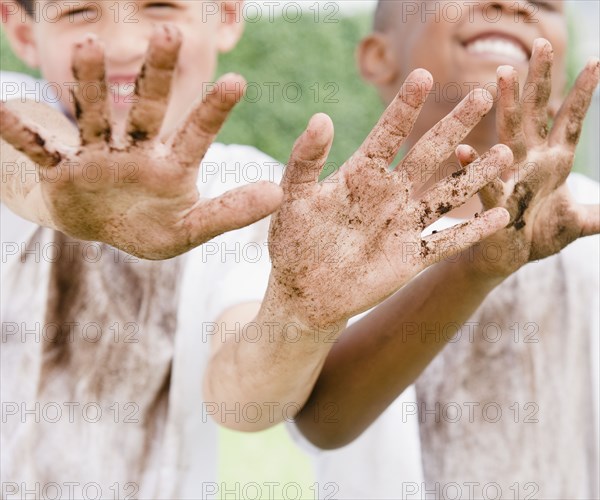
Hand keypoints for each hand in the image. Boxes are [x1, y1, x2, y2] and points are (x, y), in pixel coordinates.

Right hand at [0, 25, 281, 259]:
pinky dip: (19, 134)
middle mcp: (135, 151)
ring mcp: (96, 157)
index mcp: (170, 165)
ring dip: (88, 86)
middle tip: (169, 36)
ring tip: (86, 50)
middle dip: (156, 74)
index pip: (196, 133)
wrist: (104, 231)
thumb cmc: (152, 228)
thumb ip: (230, 213)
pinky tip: (0, 110)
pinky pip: (38, 150)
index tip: (239, 80)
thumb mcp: (192, 228)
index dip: (214, 110)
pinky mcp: (61, 171)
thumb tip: (279, 195)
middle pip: (147, 108)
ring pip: (93, 116)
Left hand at [265, 69, 511, 329]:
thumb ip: (305, 161)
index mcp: (360, 175)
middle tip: (483, 94)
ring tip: (505, 153)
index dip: (404, 106)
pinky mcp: (412, 257)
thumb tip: (321, 117)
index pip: (387, 134)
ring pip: (446, 194)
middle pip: (428, 154)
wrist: (304, 293)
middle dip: (454, 125)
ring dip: (474, 175)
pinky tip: (501, 214)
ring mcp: (403, 225)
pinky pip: (447, 242)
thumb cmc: (293, 243)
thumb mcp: (294, 199)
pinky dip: (473, 230)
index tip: (424, 75)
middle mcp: (388, 194)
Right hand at [461, 39, 599, 277]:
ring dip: (506, 106)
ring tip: (505, 75)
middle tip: (542, 44)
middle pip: (536, 114)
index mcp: (552, 163)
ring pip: (508, 136)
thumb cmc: (536, 237)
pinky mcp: (495, 203)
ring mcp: (510, 178)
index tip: (595, 61)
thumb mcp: (577, 223)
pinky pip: (485, 184)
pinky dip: (474, 167)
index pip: (569, 122)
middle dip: (540, 80)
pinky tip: (464, 151)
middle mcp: (529, 162)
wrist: (505, 260)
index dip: (582, 94)